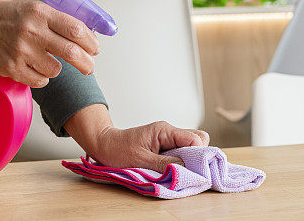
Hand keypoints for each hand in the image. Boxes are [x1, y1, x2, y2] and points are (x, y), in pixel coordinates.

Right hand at [0, 0, 99, 87]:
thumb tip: (86, 35)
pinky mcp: (12, 68)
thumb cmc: (8, 16)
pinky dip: (41, 77)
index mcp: (40, 12)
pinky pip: (40, 81)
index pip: (76, 29)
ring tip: (47, 60)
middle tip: (89, 67)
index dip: (91, 42)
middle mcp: (32, 31)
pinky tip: (35, 67)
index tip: (95, 48)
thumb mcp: (34, 7)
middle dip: (86, 63)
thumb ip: (58, 19)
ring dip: (56, 68)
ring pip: (55, 69)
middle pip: (72, 52)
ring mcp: (21, 51)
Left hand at [64, 105, 209, 172]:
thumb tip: (188, 169)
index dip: (199, 155)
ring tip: (178, 172)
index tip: (194, 170)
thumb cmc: (118, 150)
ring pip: (191, 147)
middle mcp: (169, 132)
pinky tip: (172, 170)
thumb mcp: (141, 160)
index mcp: (165, 130)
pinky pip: (181, 152)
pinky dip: (181, 162)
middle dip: (198, 157)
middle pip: (198, 140)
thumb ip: (165, 164)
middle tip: (187, 171)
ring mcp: (167, 139)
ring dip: (189, 161)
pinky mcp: (164, 146)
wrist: (103, 145)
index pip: (196, 138)